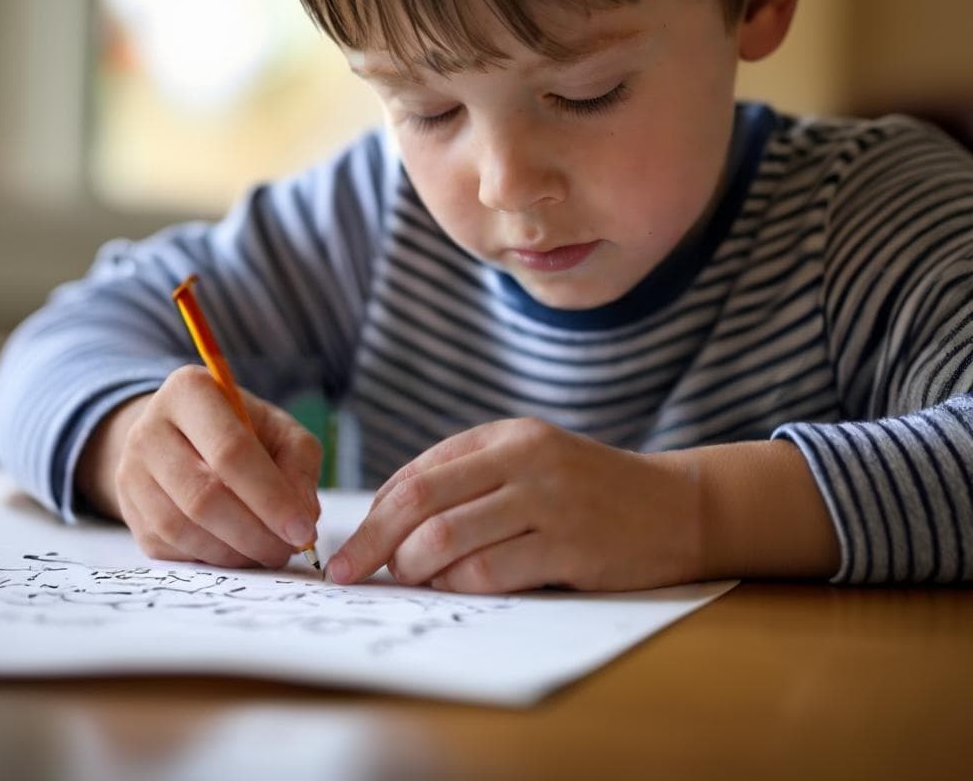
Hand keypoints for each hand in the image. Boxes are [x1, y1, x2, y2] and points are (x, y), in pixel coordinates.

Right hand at [76, 365, 321, 569]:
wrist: (183, 435)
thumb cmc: (242, 430)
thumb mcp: (280, 429)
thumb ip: (299, 464)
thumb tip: (302, 515)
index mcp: (190, 391)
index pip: (231, 450)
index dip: (270, 496)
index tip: (301, 529)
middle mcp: (149, 429)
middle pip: (203, 495)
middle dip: (253, 532)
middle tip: (287, 549)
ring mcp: (131, 472)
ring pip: (181, 527)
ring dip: (232, 552)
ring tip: (267, 552)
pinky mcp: (128, 511)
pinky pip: (168, 547)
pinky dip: (210, 558)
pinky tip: (237, 552)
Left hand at [326, 417, 701, 592]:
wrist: (676, 507)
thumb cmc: (587, 488)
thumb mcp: (528, 461)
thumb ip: (467, 479)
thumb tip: (388, 519)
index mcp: (506, 436)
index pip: (419, 473)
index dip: (375, 514)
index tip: (350, 546)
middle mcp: (525, 460)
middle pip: (421, 503)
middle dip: (373, 543)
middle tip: (347, 573)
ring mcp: (549, 502)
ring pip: (448, 540)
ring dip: (414, 569)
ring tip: (409, 580)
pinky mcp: (571, 547)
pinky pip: (491, 573)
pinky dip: (459, 586)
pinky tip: (456, 587)